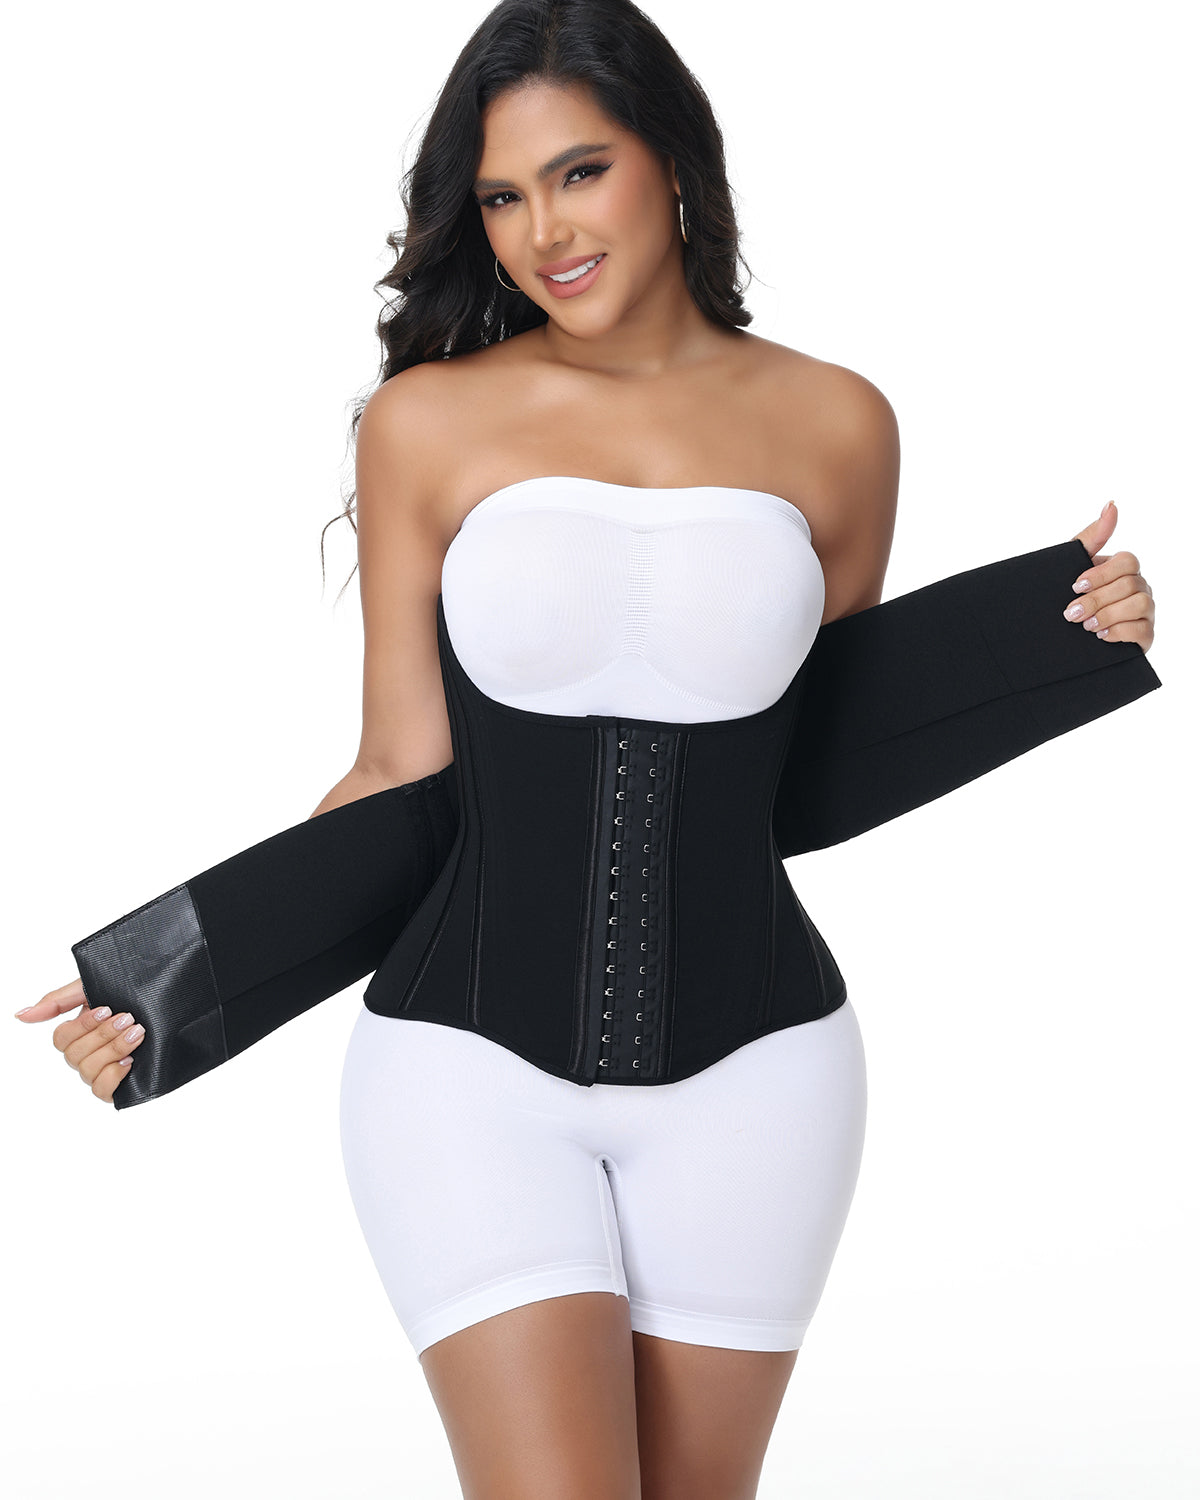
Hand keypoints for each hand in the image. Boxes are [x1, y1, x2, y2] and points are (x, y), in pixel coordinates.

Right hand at [14, 979, 145, 1103]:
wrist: (178, 999)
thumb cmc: (137, 991)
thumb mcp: (95, 987)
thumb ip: (58, 1000)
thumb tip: (21, 1015)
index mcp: (82, 1030)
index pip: (61, 1039)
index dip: (82, 1026)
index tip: (107, 1008)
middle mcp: (90, 1052)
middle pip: (75, 1056)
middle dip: (104, 1035)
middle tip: (129, 1018)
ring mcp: (105, 1069)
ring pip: (88, 1072)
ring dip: (113, 1050)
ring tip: (138, 1033)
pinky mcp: (122, 1085)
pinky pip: (102, 1091)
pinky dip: (113, 1076)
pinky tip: (130, 1060)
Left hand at [1066, 502, 1154, 652]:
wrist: (1056, 638)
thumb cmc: (1070, 597)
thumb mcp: (1072, 566)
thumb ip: (1091, 537)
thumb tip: (1112, 505)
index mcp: (1124, 570)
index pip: (1127, 561)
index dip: (1102, 573)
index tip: (1076, 585)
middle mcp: (1139, 587)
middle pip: (1129, 584)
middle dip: (1096, 599)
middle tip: (1071, 613)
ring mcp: (1146, 612)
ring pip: (1139, 604)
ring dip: (1108, 615)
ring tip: (1085, 625)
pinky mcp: (1145, 636)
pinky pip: (1143, 630)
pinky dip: (1119, 632)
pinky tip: (1101, 636)